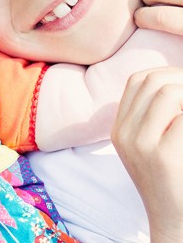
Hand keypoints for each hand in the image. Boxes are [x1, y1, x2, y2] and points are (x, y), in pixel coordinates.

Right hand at [112, 67, 182, 242]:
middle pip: (152, 82)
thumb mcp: (151, 148)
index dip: (166, 73)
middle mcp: (125, 134)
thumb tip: (175, 84)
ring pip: (168, 92)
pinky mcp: (162, 155)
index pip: (137, 81)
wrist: (174, 224)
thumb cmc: (172, 183)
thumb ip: (155, 119)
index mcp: (120, 130)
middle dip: (182, 78)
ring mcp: (141, 144)